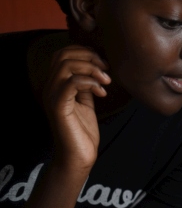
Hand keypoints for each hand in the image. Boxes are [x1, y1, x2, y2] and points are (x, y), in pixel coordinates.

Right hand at [43, 45, 110, 171]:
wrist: (78, 155)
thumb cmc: (83, 131)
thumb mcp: (86, 101)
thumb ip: (86, 84)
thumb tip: (96, 67)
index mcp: (56, 84)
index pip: (63, 53)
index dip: (85, 52)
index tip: (104, 65)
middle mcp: (50, 87)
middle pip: (63, 55)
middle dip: (89, 57)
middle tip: (106, 71)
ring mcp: (52, 96)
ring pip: (66, 65)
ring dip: (91, 69)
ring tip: (106, 82)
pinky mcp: (58, 107)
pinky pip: (71, 83)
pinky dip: (90, 83)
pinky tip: (102, 93)